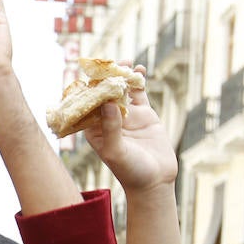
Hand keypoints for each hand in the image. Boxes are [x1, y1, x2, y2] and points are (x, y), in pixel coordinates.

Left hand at [83, 67, 177, 192]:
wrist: (155, 180)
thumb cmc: (130, 172)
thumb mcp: (116, 151)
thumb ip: (111, 128)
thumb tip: (107, 102)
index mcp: (94, 130)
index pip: (88, 105)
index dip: (89, 89)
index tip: (92, 75)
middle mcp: (108, 120)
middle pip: (104, 94)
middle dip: (106, 78)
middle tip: (110, 64)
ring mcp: (126, 116)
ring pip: (121, 90)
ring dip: (122, 76)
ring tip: (125, 62)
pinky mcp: (143, 114)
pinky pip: (139, 93)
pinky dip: (138, 80)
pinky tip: (139, 69)